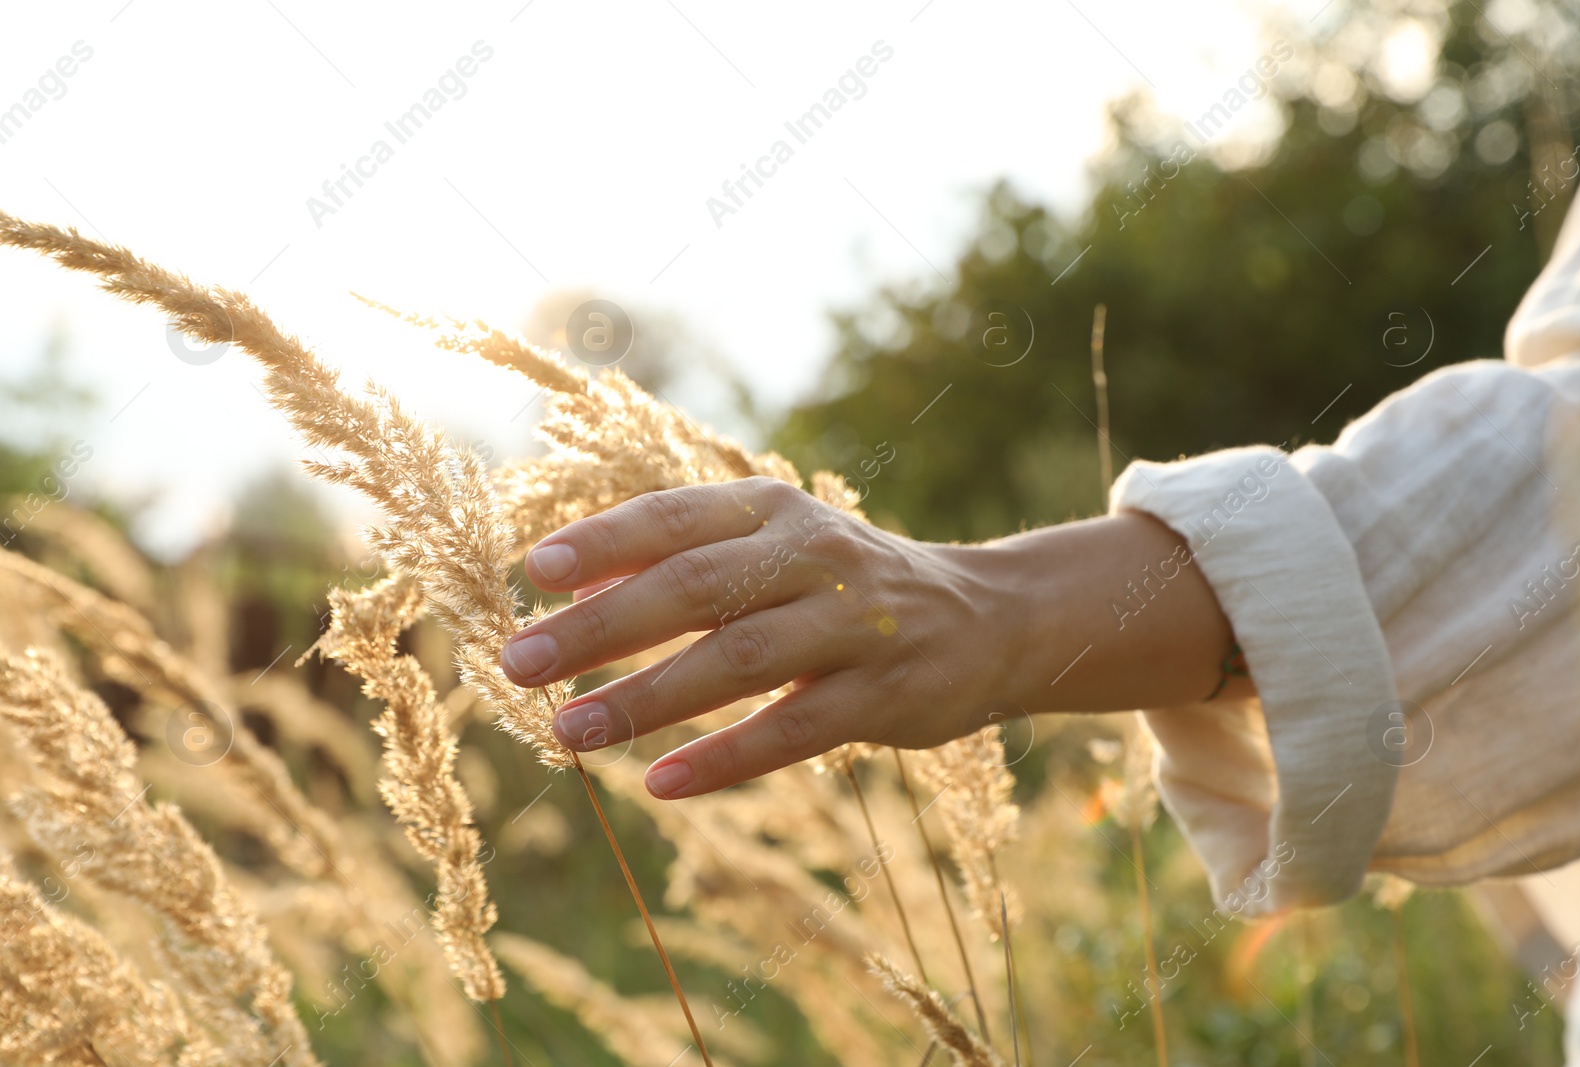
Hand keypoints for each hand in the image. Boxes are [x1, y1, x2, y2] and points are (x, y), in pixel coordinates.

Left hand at [499, 477, 1242, 799]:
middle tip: (520, 662)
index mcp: (775, 510)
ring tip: (570, 733)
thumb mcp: (776, 543)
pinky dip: (726, 758)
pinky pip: (793, 730)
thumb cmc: (847, 580)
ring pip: (738, 661)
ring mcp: (852, 626)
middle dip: (601, 627)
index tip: (533, 572)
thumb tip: (573, 583)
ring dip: (648, 698)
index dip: (604, 542)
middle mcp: (814, 556)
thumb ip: (682, 555)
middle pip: (695, 588)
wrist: (986, 617)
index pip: (677, 516)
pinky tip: (664, 783)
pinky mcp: (881, 696)